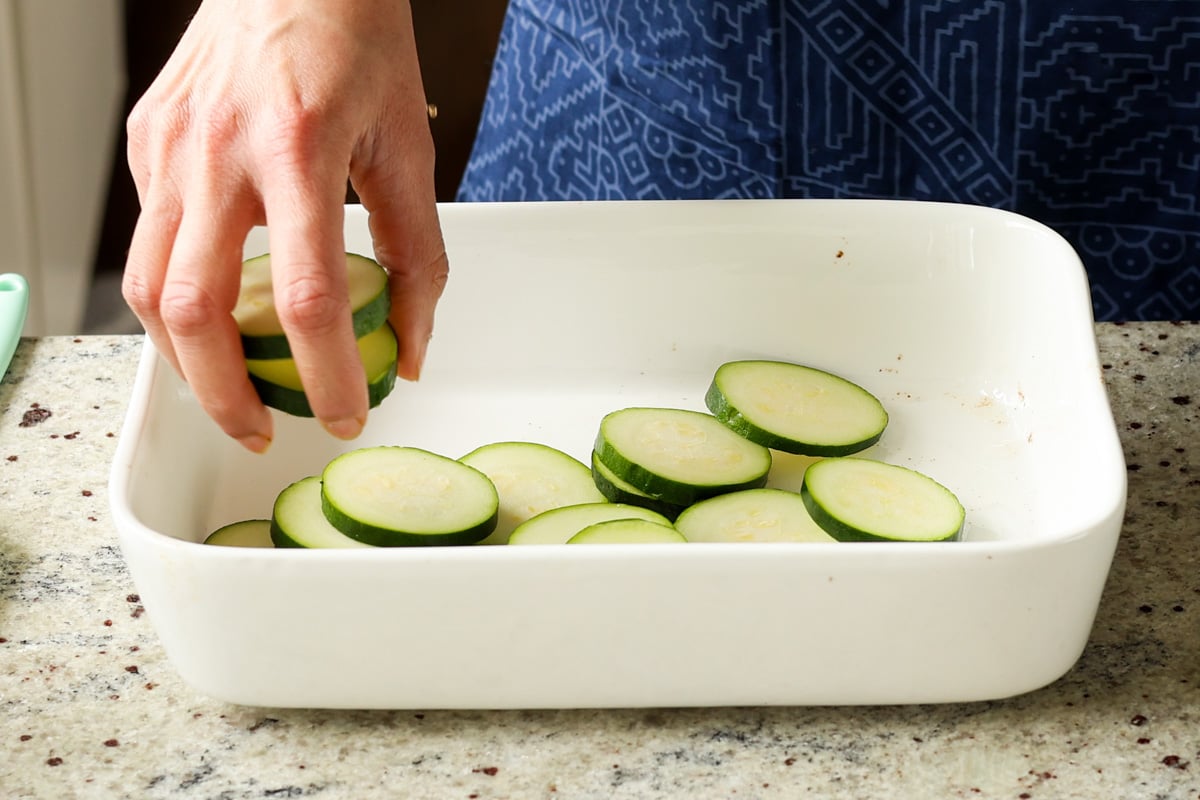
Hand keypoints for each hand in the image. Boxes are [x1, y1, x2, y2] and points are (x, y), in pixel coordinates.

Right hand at [122, 0, 447, 452]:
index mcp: (299, 149)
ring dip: (185, 359)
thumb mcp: (408, 148)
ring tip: (231, 390)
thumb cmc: (357, 42)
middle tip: (263, 430)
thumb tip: (411, 347)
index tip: (348, 416)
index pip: (308, 298)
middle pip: (193, 310)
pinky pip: (148, 239)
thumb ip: (417, 256)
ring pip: (145, 287)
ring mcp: (169, 145)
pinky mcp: (146, 141)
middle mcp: (218, 150)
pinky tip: (217, 304)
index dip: (328, 377)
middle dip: (224, 395)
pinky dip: (178, 292)